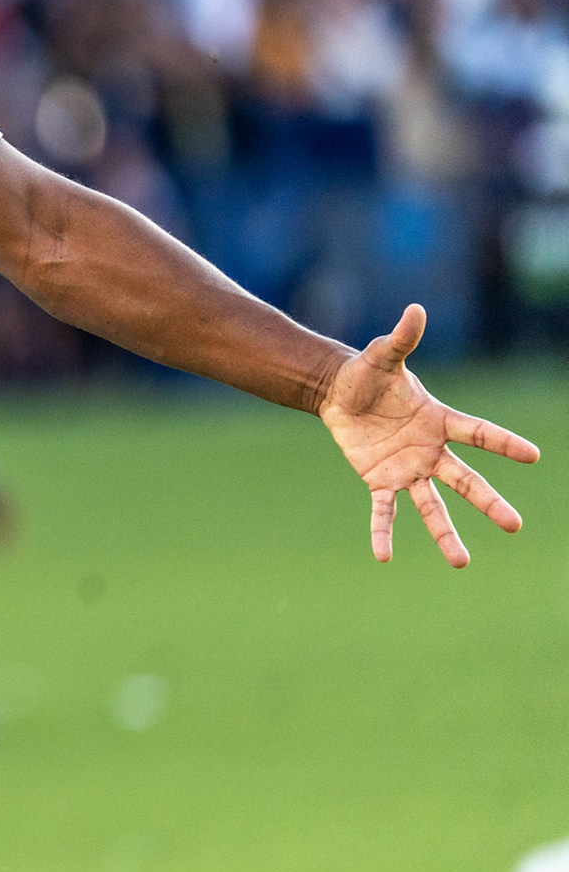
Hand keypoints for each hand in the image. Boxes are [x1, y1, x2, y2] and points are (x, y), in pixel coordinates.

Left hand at [319, 305, 539, 567]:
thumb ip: (401, 339)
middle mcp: (430, 450)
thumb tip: (415, 308)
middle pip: (466, 480)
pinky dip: (383, 531)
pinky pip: (384, 510)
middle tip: (515, 526)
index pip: (478, 433)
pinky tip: (384, 557)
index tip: (534, 455)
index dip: (504, 443)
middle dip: (489, 502)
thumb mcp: (382, 357)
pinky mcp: (380, 481)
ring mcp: (407, 469)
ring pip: (432, 505)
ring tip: (461, 563)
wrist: (338, 394)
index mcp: (439, 420)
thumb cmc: (367, 374)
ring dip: (445, 534)